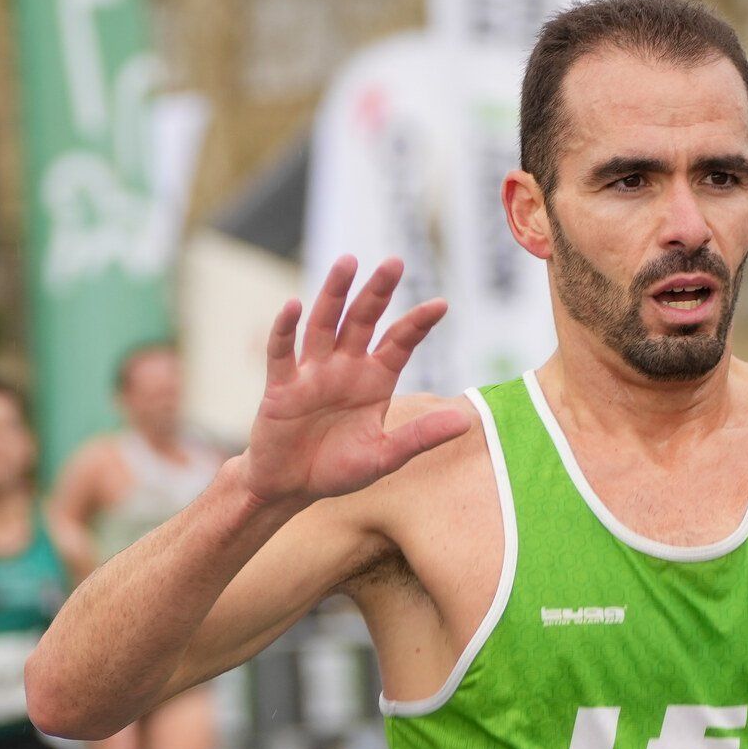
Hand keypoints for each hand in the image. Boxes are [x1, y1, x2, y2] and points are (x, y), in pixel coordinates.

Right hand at [236, 256, 470, 505]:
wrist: (289, 486)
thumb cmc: (336, 469)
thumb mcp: (384, 456)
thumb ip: (420, 437)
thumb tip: (465, 422)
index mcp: (374, 380)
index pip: (399, 342)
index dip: (417, 323)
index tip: (441, 304)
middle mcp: (345, 367)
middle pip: (363, 320)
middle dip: (378, 292)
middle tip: (395, 262)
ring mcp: (312, 372)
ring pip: (324, 324)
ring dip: (335, 293)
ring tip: (348, 262)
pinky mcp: (282, 386)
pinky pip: (282, 353)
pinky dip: (285, 329)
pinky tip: (293, 306)